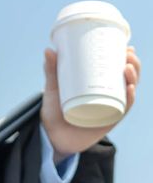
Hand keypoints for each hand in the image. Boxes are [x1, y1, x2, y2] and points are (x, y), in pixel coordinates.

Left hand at [40, 46, 140, 163]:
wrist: (51, 135)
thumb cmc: (53, 109)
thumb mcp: (52, 87)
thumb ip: (51, 70)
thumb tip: (49, 50)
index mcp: (97, 85)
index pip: (117, 70)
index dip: (127, 59)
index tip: (128, 47)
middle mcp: (107, 96)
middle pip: (127, 79)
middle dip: (133, 66)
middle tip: (128, 55)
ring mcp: (109, 109)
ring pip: (129, 92)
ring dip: (133, 79)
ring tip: (127, 68)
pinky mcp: (108, 121)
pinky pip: (122, 110)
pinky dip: (128, 99)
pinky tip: (130, 89)